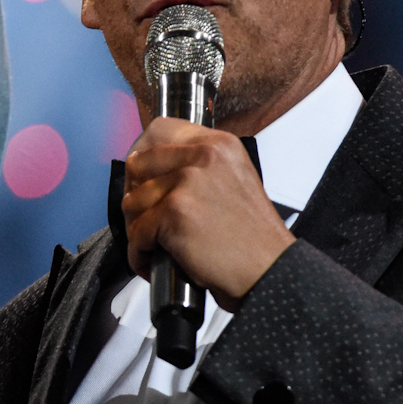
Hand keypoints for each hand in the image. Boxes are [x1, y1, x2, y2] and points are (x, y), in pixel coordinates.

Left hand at [121, 118, 294, 304]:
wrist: (270, 272)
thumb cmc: (251, 239)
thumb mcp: (233, 181)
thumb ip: (196, 167)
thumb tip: (148, 167)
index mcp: (218, 144)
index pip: (159, 131)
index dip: (143, 157)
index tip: (141, 178)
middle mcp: (204, 156)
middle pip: (137, 165)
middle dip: (135, 196)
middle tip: (145, 219)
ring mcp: (187, 182)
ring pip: (132, 201)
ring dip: (137, 229)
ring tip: (156, 245)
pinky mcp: (175, 212)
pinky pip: (136, 233)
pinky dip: (140, 254)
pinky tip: (155, 261)